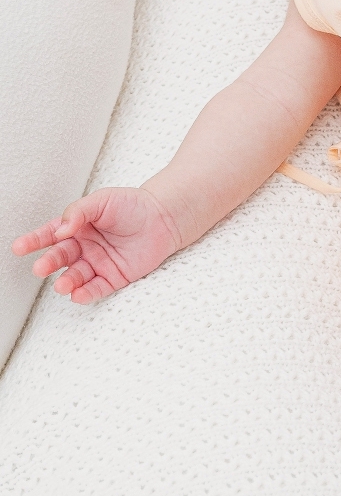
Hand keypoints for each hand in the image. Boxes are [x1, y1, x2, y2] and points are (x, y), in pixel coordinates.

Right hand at [10, 187, 182, 302]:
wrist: (165, 216)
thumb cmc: (133, 204)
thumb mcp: (102, 201)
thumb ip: (78, 212)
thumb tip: (60, 229)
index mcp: (78, 227)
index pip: (51, 234)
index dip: (35, 241)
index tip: (19, 247)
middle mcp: (85, 247)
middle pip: (61, 257)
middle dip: (49, 263)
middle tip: (41, 267)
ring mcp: (98, 263)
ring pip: (76, 276)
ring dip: (66, 282)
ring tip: (61, 285)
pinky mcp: (115, 277)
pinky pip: (97, 288)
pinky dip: (86, 293)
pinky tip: (78, 294)